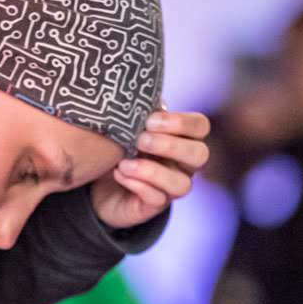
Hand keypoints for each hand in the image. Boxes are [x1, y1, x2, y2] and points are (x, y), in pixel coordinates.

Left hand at [90, 110, 210, 228]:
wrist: (101, 183)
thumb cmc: (120, 146)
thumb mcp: (129, 125)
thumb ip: (142, 111)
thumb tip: (148, 96)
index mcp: (181, 139)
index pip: (200, 126)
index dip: (181, 122)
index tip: (150, 121)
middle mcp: (183, 165)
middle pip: (200, 155)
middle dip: (170, 146)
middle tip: (140, 140)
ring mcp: (171, 188)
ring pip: (183, 185)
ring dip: (152, 171)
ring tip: (124, 163)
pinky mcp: (153, 207)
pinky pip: (157, 199)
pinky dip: (137, 184)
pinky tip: (119, 173)